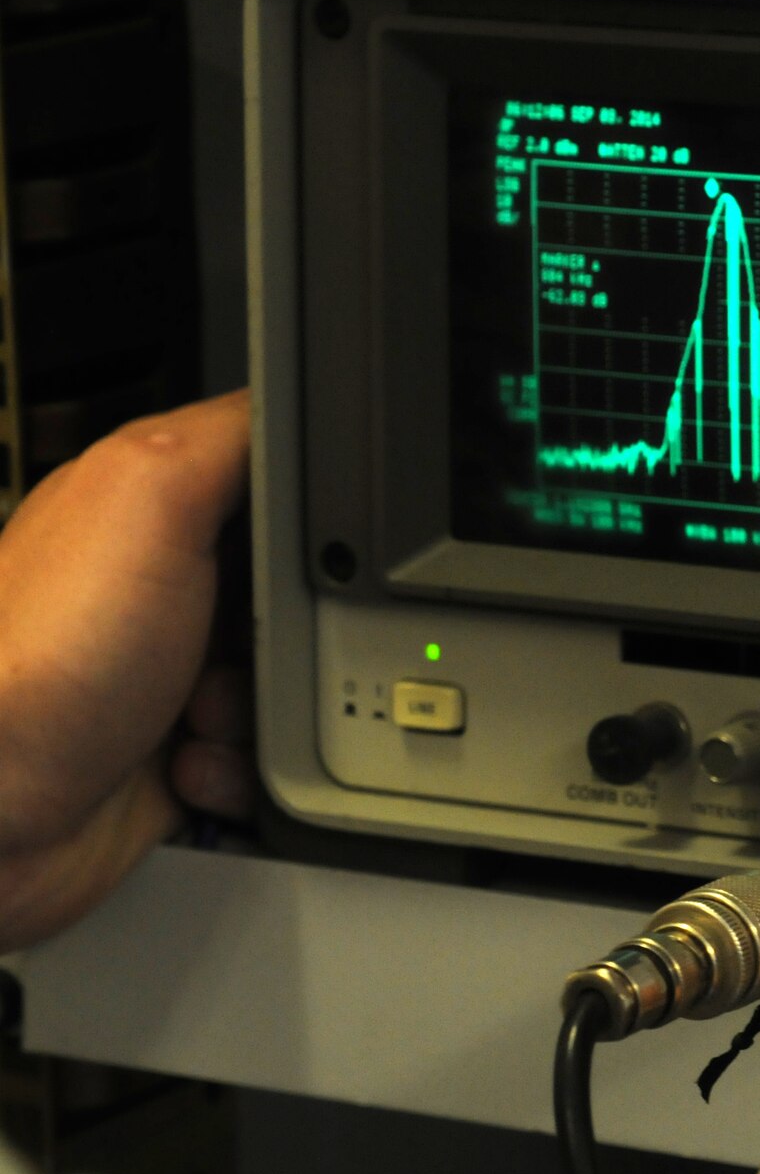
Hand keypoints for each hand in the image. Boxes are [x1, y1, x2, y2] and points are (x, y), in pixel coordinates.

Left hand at [0, 392, 253, 949]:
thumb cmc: (35, 664)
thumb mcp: (147, 501)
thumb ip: (229, 438)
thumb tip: (302, 407)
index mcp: (144, 506)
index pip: (273, 476)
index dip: (308, 509)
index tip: (310, 544)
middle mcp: (156, 586)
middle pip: (300, 587)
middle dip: (299, 625)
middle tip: (244, 638)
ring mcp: (166, 670)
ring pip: (291, 678)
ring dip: (270, 707)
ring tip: (200, 712)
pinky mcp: (176, 747)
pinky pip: (262, 755)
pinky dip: (243, 767)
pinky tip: (188, 759)